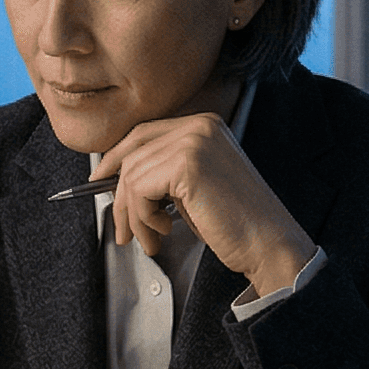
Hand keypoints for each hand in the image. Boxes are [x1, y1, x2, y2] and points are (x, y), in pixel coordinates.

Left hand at [93, 112, 314, 299]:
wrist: (268, 243)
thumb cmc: (236, 223)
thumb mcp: (193, 187)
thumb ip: (163, 172)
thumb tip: (117, 179)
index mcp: (204, 125)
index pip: (142, 133)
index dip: (116, 158)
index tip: (99, 181)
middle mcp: (199, 125)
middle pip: (132, 152)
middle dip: (120, 196)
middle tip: (123, 229)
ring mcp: (193, 141)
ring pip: (131, 175)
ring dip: (134, 215)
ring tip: (151, 238)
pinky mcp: (187, 164)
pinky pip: (139, 189)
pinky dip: (143, 217)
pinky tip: (165, 230)